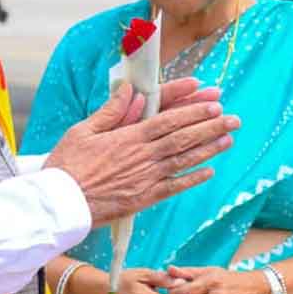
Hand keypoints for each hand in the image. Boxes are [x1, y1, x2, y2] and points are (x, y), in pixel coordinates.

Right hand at [45, 80, 239, 226]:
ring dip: (209, 149)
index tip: (212, 100)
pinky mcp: (144, 198)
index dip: (193, 109)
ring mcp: (146, 177)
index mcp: (129, 136)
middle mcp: (143, 155)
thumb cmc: (67, 165)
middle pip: (183, 137)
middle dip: (210, 125)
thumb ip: (111, 110)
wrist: (59, 204)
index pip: (169, 118)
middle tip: (233, 118)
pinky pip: (174, 187)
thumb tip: (129, 89)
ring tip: (229, 139)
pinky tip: (210, 172)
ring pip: (184, 160)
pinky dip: (193, 179)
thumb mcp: (83, 130)